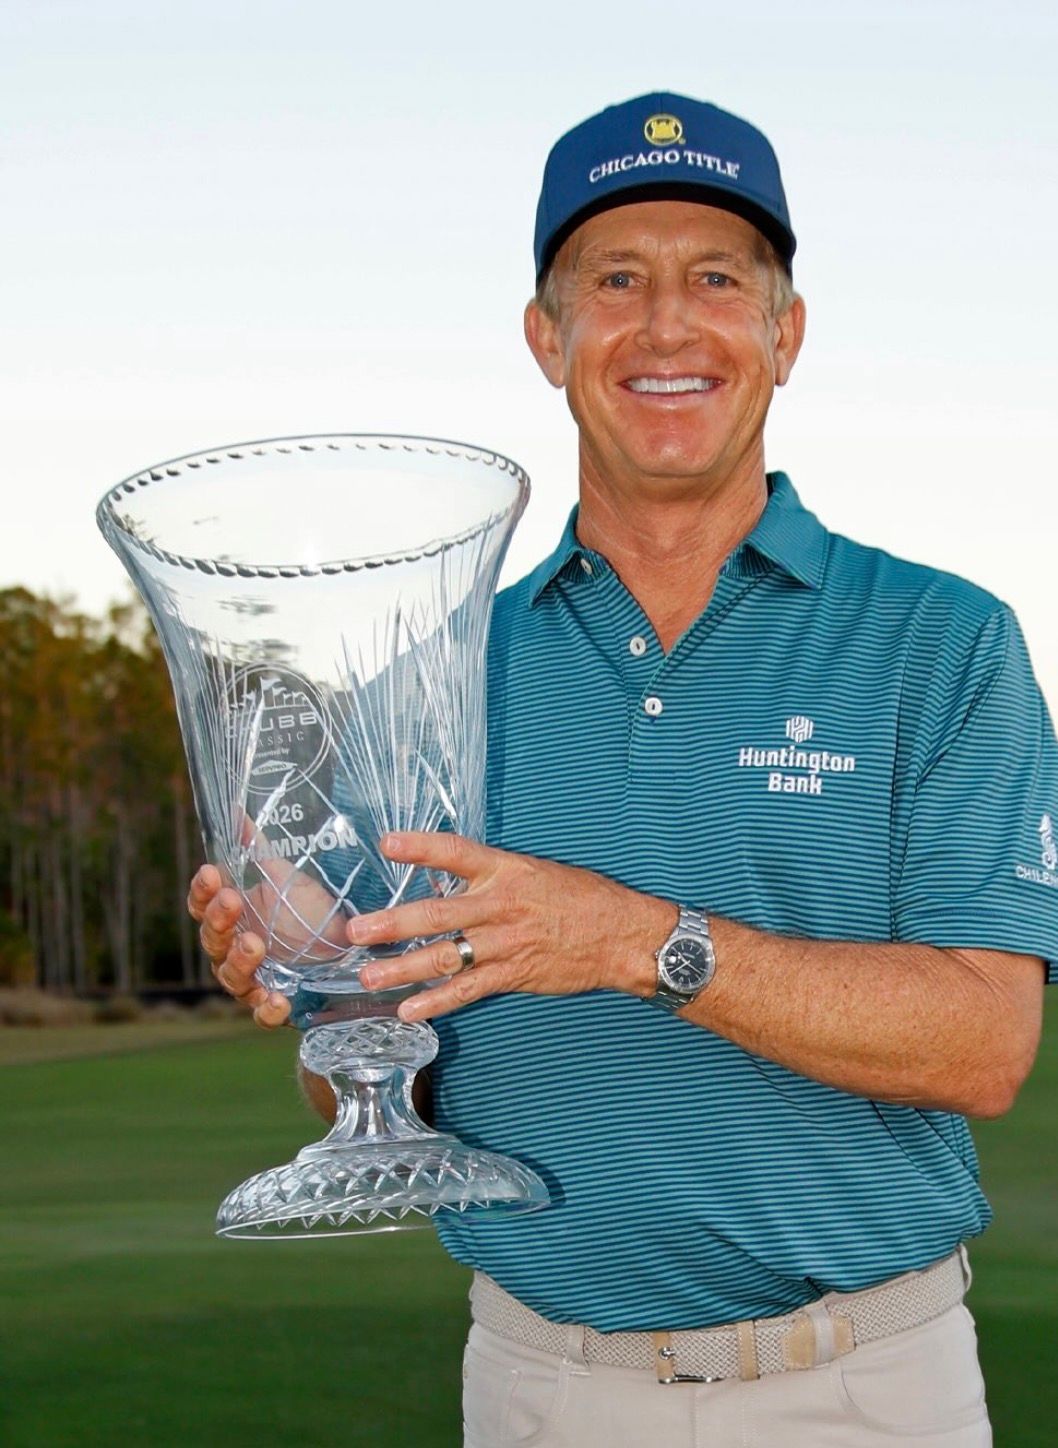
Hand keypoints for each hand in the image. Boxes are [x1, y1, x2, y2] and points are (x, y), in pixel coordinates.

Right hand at [187, 823, 347, 1027]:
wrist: (347, 943)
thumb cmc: (308, 907)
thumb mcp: (287, 875)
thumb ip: (259, 848)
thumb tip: (237, 811)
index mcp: (231, 916)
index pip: (202, 905)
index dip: (202, 892)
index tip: (211, 872)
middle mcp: (236, 948)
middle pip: (212, 941)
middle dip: (219, 921)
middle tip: (233, 902)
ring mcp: (255, 979)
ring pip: (231, 977)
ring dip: (239, 960)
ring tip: (255, 945)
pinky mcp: (278, 1003)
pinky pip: (262, 1014)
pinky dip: (266, 1009)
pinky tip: (277, 999)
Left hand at [351, 831, 672, 1020]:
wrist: (620, 935)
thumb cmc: (579, 897)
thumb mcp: (533, 872)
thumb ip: (489, 877)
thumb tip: (443, 883)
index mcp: (506, 870)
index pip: (456, 853)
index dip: (421, 847)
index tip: (388, 844)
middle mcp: (501, 905)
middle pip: (438, 914)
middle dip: (392, 924)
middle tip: (356, 931)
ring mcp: (505, 942)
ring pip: (445, 956)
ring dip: (403, 968)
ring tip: (369, 977)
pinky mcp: (513, 974)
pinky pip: (468, 989)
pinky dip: (437, 1002)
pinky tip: (409, 1010)